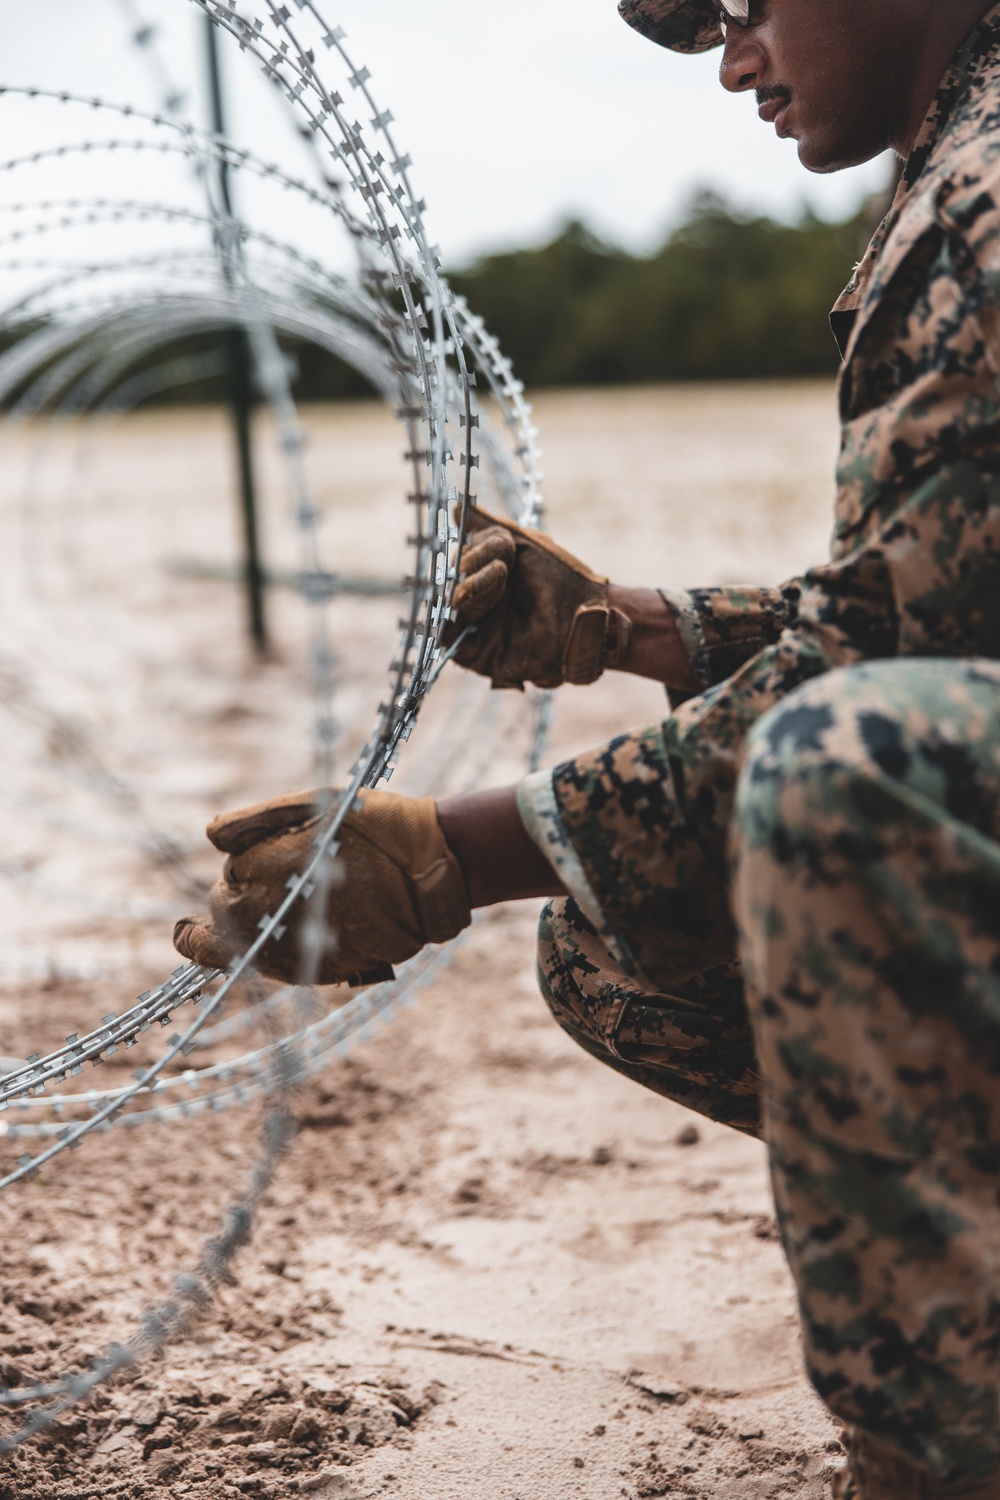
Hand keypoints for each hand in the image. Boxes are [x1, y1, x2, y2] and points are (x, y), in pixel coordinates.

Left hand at [173, 788, 470, 985]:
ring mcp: (292, 951)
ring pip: (238, 950)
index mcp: (267, 870)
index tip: (270, 853)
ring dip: (249, 928)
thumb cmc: (375, 827)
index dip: (246, 861)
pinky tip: (295, 931)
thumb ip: (254, 821)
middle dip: (238, 895)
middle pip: (224, 914)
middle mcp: (271, 916)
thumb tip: (211, 837)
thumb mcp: (314, 805)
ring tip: (287, 905)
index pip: (229, 873)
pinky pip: (271, 969)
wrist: (432, 873)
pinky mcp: (315, 974)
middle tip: (276, 879)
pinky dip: (272, 951)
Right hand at [445, 506, 630, 688]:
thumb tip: (456, 509)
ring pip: (448, 604)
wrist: (588, 615)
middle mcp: (478, 600)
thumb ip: (489, 529)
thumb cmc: (564, 580)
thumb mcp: (525, 544)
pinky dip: (447, 620)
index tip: (504, 542)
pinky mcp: (476, 654)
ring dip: (471, 586)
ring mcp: (476, 627)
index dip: (476, 548)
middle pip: (450, 579)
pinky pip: (446, 638)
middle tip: (501, 562)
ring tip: (499, 573)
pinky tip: (463, 602)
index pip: (462, 558)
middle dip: (472, 564)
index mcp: (487, 574)